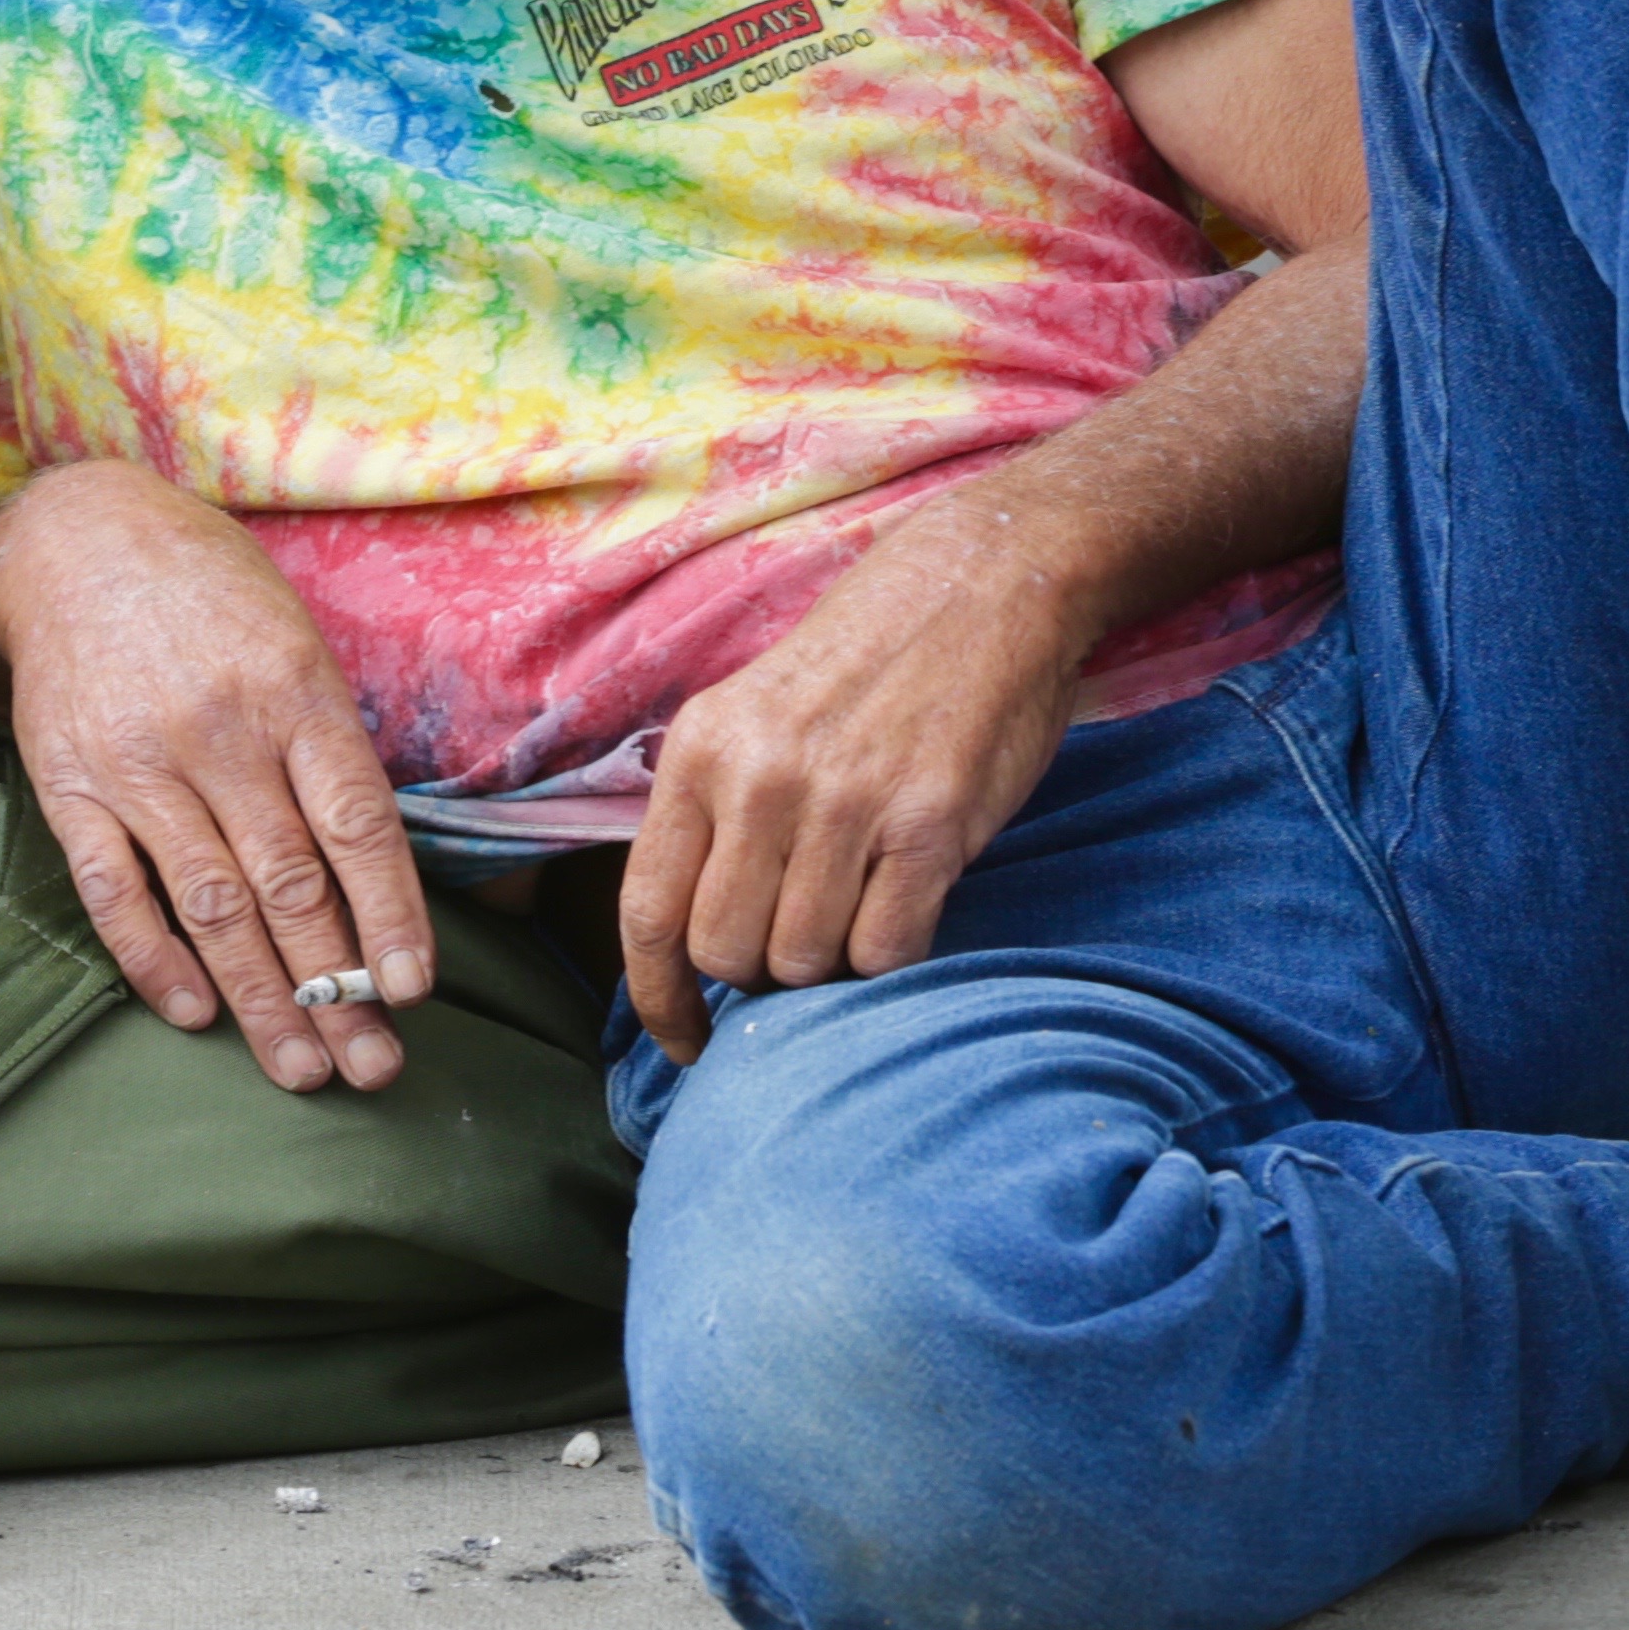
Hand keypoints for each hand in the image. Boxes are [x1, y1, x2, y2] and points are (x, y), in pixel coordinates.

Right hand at [0, 463, 437, 1092]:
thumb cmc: (212, 596)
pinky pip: (114, 894)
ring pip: (212, 907)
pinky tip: (196, 1013)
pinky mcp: (69, 786)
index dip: (390, 918)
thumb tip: (386, 870)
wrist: (76, 541)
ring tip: (302, 1067)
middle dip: (336, 989)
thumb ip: (334, 748)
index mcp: (294, 692)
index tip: (412, 991)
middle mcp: (219, 734)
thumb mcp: (297, 640)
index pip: (357, 828)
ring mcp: (138, 765)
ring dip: (262, 1000)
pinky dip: (155, 961)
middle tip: (371, 1067)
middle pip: (290, 887)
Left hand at [617, 490, 1113, 1064]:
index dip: (661, 998)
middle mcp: (760, 779)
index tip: (685, 1042)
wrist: (979, 586)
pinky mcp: (928, 824)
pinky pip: (886, 950)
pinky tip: (904, 901)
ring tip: (859, 904)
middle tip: (801, 938)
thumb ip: (714, 811)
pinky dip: (891, 954)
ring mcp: (844, 803)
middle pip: (726, 952)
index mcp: (700, 752)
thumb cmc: (863, 664)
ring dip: (831, 962)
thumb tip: (692, 938)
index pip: (649, 913)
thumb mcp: (751, 714)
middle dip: (759, 973)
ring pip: (805, 961)